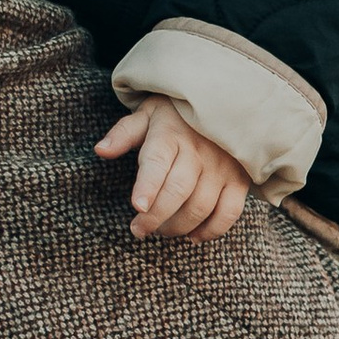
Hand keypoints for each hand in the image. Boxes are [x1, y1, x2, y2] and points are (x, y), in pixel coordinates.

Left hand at [96, 97, 252, 239]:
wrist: (221, 102)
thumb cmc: (174, 114)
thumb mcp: (147, 115)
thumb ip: (123, 134)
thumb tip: (100, 150)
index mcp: (170, 133)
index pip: (158, 161)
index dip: (148, 186)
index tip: (137, 207)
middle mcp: (198, 150)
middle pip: (178, 190)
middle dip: (156, 217)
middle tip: (139, 230)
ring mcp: (221, 165)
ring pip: (201, 206)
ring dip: (179, 227)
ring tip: (162, 230)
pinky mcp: (238, 179)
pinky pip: (229, 212)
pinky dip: (212, 230)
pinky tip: (194, 236)